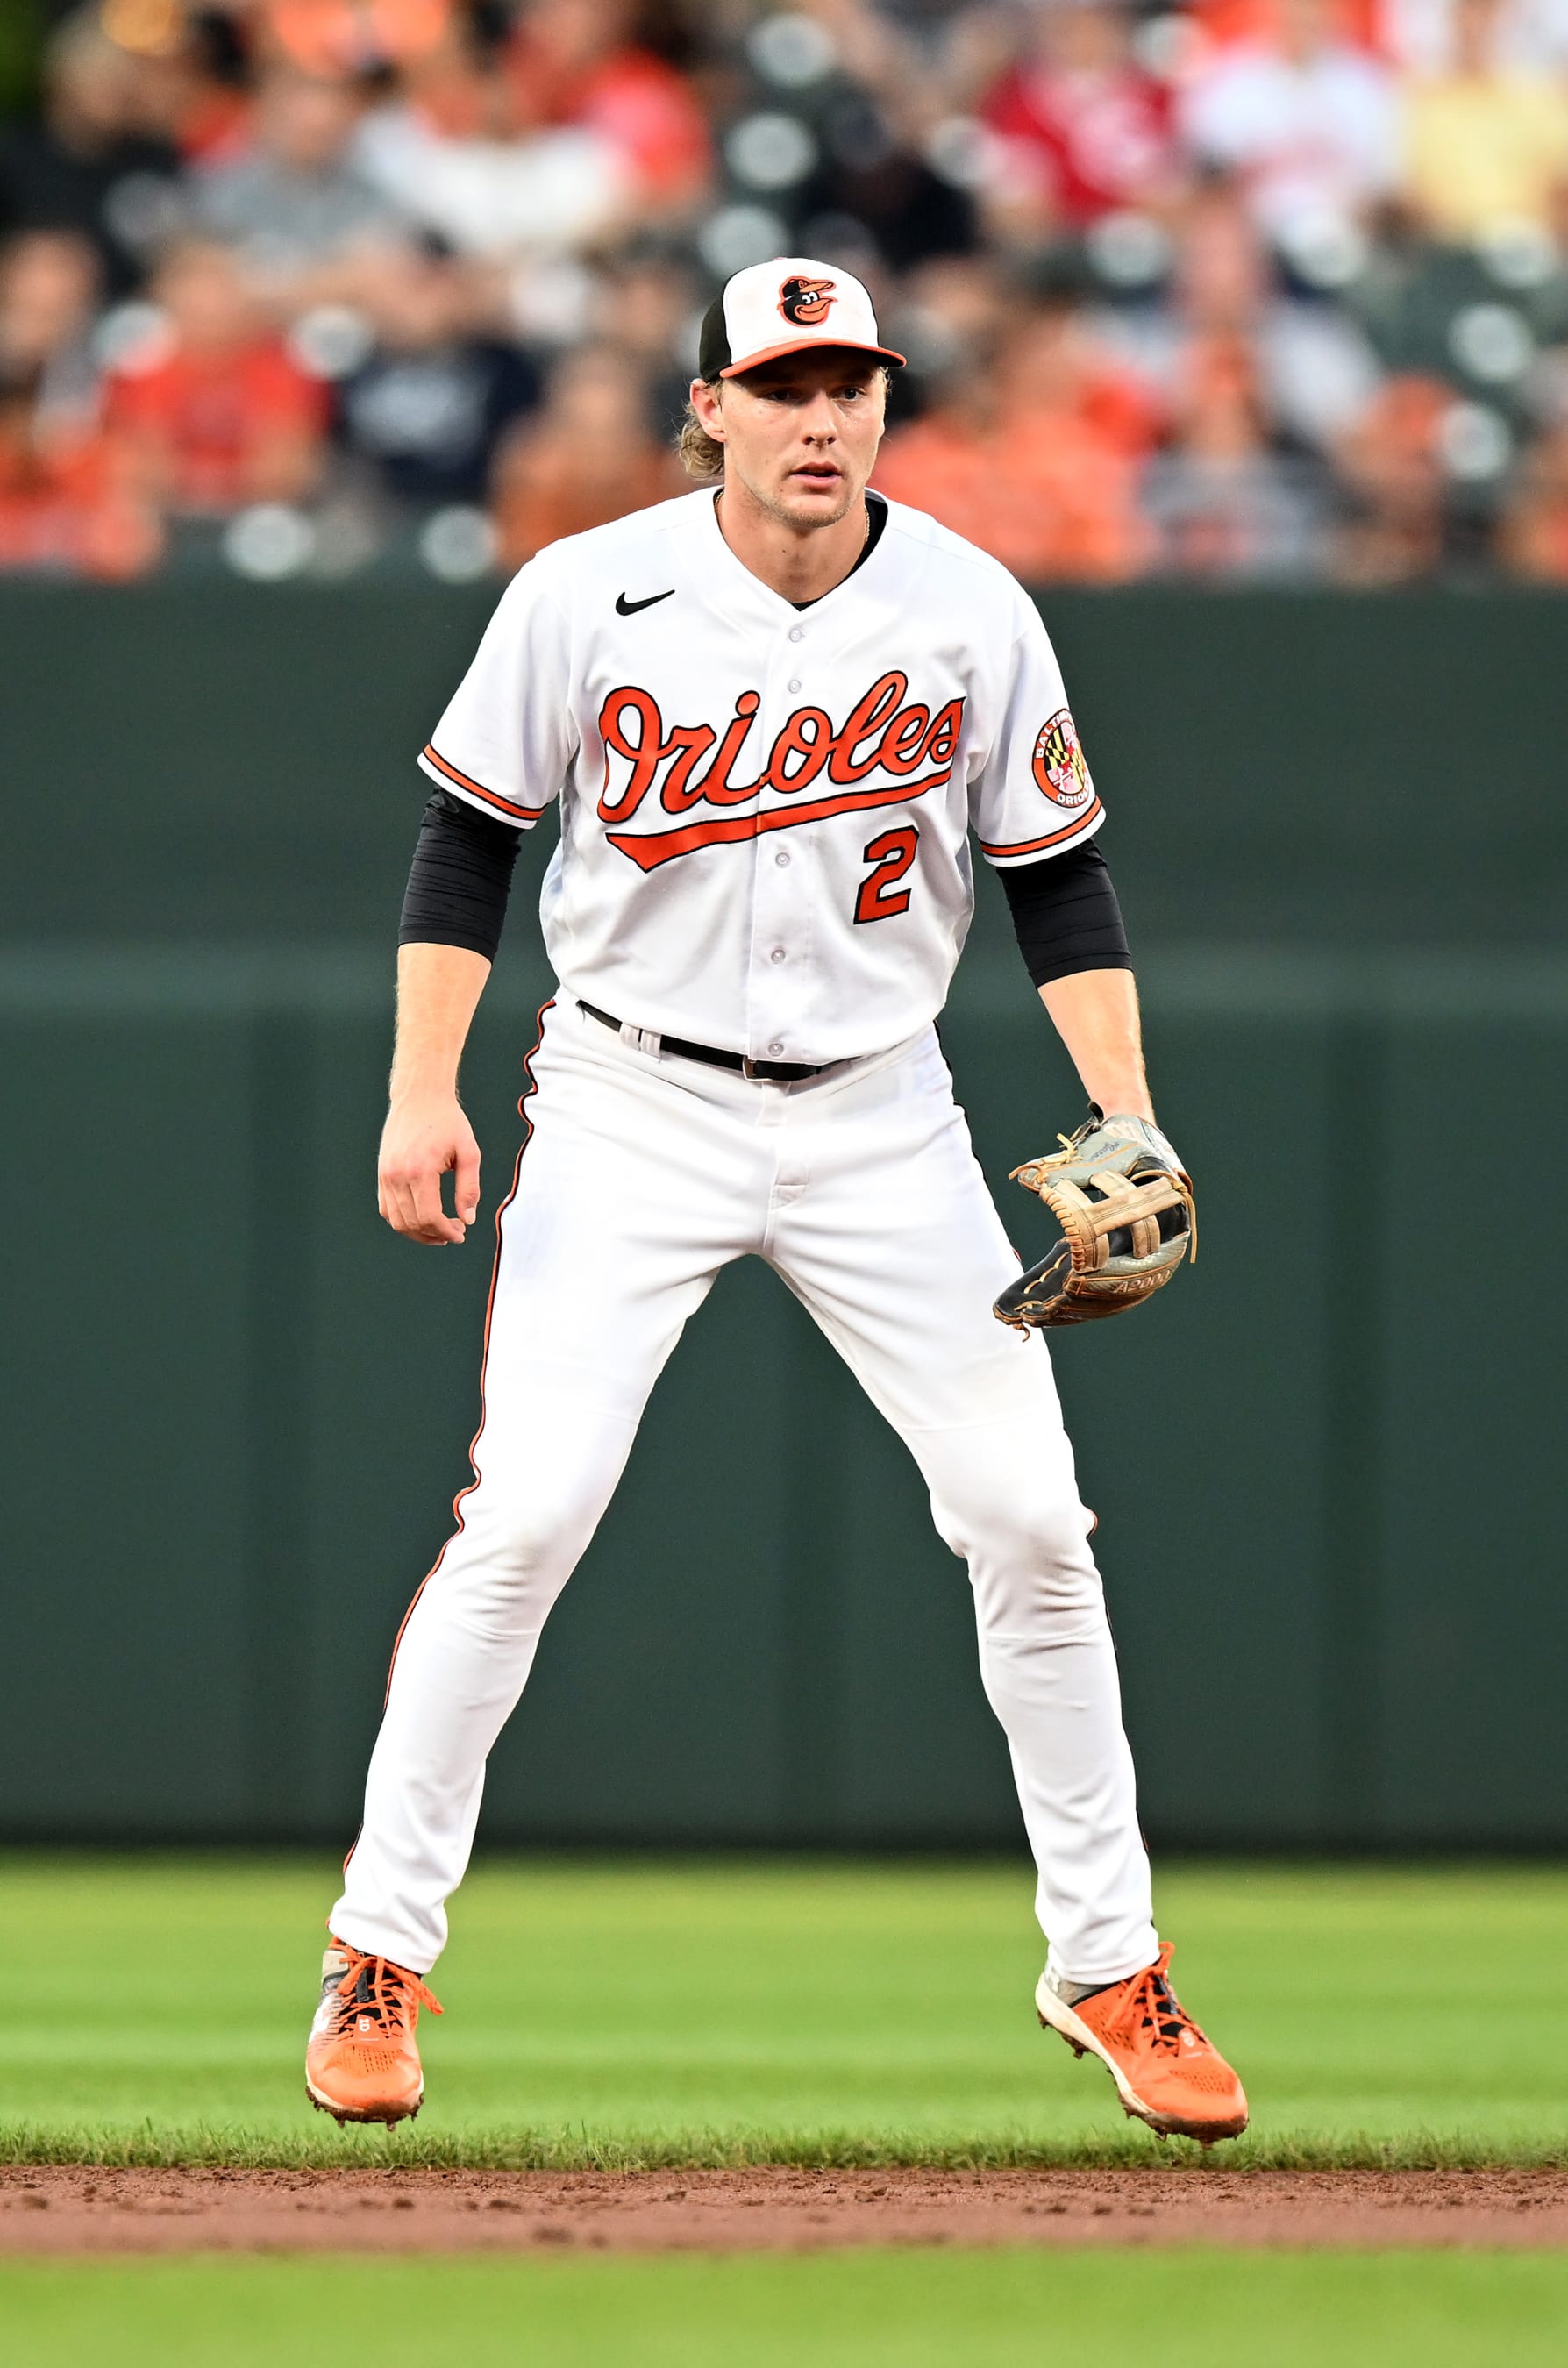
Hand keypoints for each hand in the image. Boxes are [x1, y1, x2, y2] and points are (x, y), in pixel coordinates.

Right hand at [378, 1091, 480, 1245]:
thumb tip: (468, 1220)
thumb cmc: (448, 1121)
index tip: (461, 1233)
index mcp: (421, 1170)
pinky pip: (386, 1209)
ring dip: (418, 1233)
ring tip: (439, 1232)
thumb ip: (469, 1188)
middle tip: (456, 1232)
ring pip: (397, 1221)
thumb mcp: (469, 1152)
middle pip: (413, 1223)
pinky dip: (402, 1221)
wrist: (419, 1096)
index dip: (446, 1231)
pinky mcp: (381, 1173)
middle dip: (436, 1235)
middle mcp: (398, 1175)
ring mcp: (385, 1175)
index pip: (430, 1217)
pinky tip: (421, 1220)